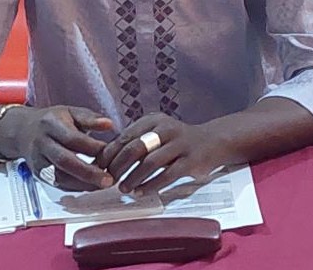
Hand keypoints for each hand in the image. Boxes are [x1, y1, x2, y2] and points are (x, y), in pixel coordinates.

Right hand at [0, 105, 114, 189]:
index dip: (91, 146)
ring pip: (59, 177)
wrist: (23, 132)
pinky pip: (56, 184)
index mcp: (51, 125)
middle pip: (64, 161)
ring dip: (82, 184)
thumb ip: (90, 118)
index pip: (72, 138)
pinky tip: (91, 186)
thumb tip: (109, 124)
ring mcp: (38, 161)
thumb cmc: (52, 121)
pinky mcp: (38, 174)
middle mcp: (42, 144)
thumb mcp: (71, 112)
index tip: (111, 151)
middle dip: (88, 172)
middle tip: (108, 179)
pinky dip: (74, 187)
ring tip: (103, 185)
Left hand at [95, 114, 229, 194]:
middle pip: (135, 148)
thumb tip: (104, 161)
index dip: (109, 154)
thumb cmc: (177, 141)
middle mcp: (167, 129)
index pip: (125, 137)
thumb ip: (135, 142)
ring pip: (150, 162)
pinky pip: (167, 175)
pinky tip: (140, 192)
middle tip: (109, 180)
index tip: (99, 169)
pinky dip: (150, 185)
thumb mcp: (157, 133)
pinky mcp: (191, 160)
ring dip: (133, 178)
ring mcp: (181, 144)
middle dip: (118, 167)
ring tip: (123, 188)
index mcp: (155, 120)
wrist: (213, 141)